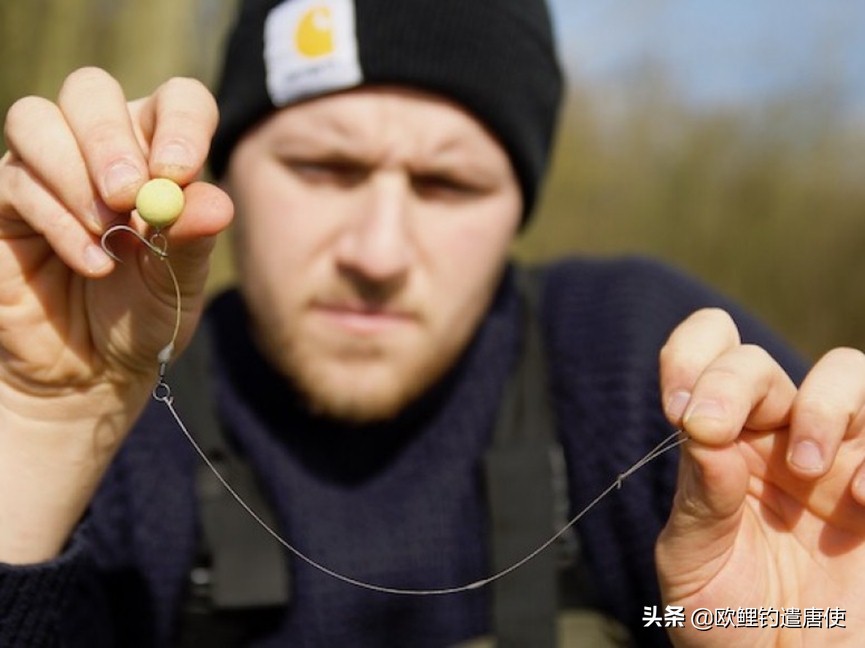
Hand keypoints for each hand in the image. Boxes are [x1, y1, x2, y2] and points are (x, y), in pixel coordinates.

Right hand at [0, 67, 231, 561]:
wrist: (93, 369)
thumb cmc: (145, 315)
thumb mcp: (180, 281)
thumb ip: (193, 239)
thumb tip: (213, 202)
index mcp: (157, 152)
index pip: (173, 100)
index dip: (178, 122)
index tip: (179, 170)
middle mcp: (100, 148)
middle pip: (91, 91)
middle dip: (109, 140)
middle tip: (130, 195)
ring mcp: (46, 169)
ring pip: (37, 120)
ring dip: (74, 174)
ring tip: (110, 235)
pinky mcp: (4, 203)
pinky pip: (15, 182)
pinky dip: (58, 221)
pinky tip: (93, 263)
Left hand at [655, 308, 864, 645]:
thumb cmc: (727, 622)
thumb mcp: (693, 564)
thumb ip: (699, 499)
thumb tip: (703, 430)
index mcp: (720, 444)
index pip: (707, 356)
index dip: (690, 356)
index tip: (678, 408)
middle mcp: (775, 440)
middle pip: (760, 364)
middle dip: (733, 384)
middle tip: (712, 428)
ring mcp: (838, 463)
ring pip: (847, 373)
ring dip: (822, 405)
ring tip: (805, 465)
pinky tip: (864, 501)